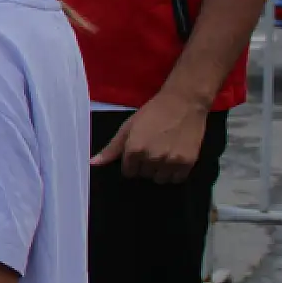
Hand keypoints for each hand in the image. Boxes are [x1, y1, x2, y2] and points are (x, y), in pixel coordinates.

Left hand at [91, 90, 206, 182]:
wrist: (183, 103)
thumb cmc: (152, 113)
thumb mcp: (128, 127)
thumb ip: (111, 149)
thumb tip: (93, 164)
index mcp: (134, 150)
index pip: (128, 172)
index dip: (131, 164)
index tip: (137, 154)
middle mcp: (152, 158)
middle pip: (144, 175)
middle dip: (145, 166)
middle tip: (152, 150)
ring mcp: (171, 161)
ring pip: (160, 179)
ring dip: (160, 171)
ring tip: (163, 155)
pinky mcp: (188, 162)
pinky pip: (177, 179)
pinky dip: (175, 173)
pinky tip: (174, 159)